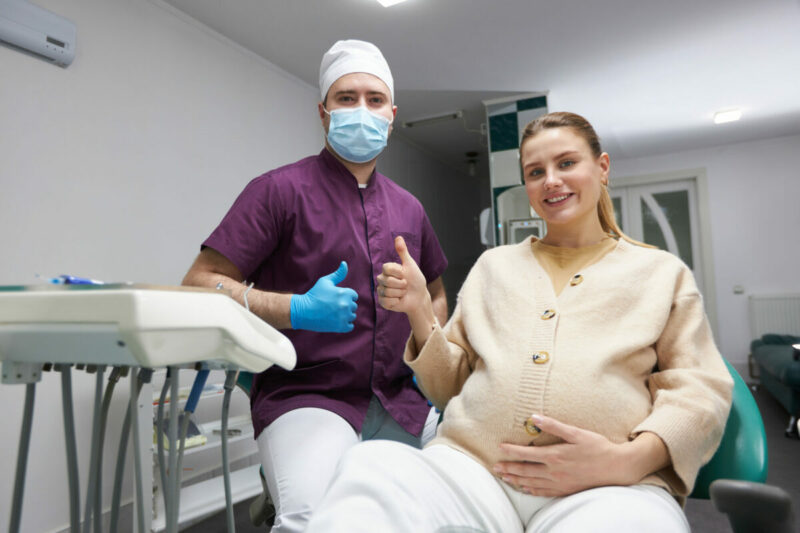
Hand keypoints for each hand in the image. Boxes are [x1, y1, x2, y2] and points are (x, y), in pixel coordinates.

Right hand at [290, 261, 357, 331]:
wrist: (303, 311)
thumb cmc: (314, 295)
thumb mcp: (325, 281)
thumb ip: (338, 274)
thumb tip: (344, 263)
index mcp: (345, 293)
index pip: (354, 296)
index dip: (345, 297)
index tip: (335, 299)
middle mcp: (346, 304)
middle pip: (353, 306)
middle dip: (345, 306)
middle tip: (332, 307)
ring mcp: (344, 316)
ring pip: (352, 316)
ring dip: (345, 316)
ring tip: (333, 314)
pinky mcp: (341, 327)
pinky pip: (350, 326)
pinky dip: (345, 325)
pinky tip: (336, 321)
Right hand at [377, 236, 429, 314]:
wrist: (419, 296)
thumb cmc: (415, 280)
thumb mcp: (410, 265)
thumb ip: (403, 252)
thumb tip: (398, 237)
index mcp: (387, 270)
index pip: (386, 268)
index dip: (398, 272)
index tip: (404, 274)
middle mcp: (382, 279)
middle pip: (387, 280)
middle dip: (401, 284)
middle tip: (405, 285)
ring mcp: (381, 291)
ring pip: (387, 291)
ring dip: (400, 293)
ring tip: (403, 292)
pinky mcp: (383, 302)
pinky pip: (386, 301)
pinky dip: (396, 301)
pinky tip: (399, 300)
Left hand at [493, 414, 649, 496]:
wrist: (617, 467)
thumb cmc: (598, 447)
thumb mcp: (576, 432)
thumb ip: (554, 425)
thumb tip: (534, 417)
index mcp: (555, 456)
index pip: (527, 454)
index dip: (512, 451)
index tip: (500, 448)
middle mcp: (554, 472)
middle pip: (525, 471)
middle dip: (508, 468)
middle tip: (495, 467)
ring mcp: (560, 483)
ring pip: (532, 483)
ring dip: (516, 480)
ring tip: (504, 477)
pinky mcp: (566, 490)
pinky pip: (544, 492)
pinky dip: (532, 490)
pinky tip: (525, 488)